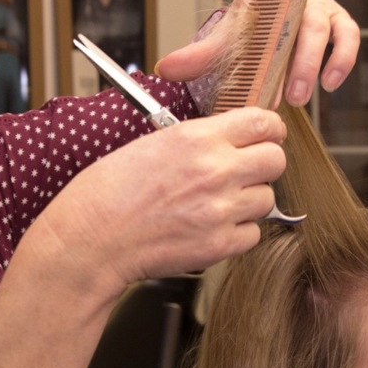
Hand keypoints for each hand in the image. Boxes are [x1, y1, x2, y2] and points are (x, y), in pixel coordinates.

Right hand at [30, 108, 287, 294]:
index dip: (267, 130)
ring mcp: (220, 210)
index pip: (263, 122)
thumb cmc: (108, 192)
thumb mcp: (152, 143)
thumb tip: (229, 138)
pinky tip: (209, 227)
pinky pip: (252, 234)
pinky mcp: (219, 245)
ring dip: (248, 201)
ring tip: (216, 204)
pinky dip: (237, 232)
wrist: (92, 239)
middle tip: (244, 171)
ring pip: (267, 199)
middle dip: (262, 165)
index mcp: (197, 138)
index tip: (263, 137)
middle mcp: (215, 171)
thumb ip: (198, 139)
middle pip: (276, 160)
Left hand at [156, 0, 359, 106]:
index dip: (268, 47)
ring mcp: (320, 4)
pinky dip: (343, 59)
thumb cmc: (250, 26)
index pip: (269, 14)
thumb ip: (198, 55)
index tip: (260, 78)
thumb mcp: (225, 38)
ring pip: (328, 29)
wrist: (270, 10)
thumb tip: (165, 68)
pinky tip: (331, 84)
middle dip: (297, 63)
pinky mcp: (338, 18)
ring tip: (306, 96)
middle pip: (302, 23)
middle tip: (288, 97)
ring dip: (319, 63)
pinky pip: (349, 36)